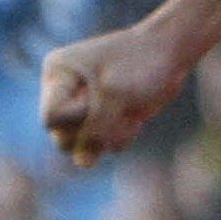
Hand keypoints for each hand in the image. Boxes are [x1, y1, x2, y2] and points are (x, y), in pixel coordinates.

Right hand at [40, 19, 194, 166]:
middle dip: (94, 128)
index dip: (75, 117)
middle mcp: (64, 92)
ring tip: (128, 112)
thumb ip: (94, 130)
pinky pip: (103, 145)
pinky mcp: (102, 120)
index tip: (97, 98)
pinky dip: (121, 135)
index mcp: (57, 74)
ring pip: (82, 146)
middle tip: (116, 104)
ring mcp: (82, 107)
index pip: (50, 118)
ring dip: (110, 135)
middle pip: (61, 137)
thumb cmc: (139, 65)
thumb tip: (83, 163)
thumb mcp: (114, 96)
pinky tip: (134, 115)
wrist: (170, 55)